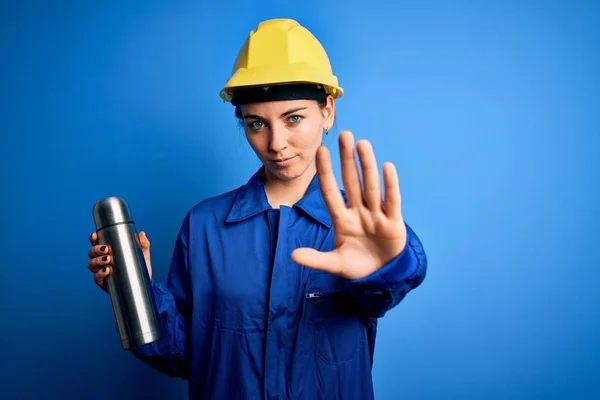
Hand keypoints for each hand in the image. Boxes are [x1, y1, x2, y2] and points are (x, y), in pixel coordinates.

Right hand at [87, 231, 151, 291]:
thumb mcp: (143, 254)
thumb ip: (143, 244)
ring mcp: (101, 271)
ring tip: (108, 259)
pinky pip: (97, 278)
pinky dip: (100, 273)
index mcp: (109, 251)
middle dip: (96, 249)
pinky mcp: (103, 282)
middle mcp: (102, 260)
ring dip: (97, 260)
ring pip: (91, 264)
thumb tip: (141, 234)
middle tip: (106, 249)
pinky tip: (107, 270)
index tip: (95, 235)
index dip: (93, 238)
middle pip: (92, 253)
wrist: (143, 283)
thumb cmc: (140, 266)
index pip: (97, 243)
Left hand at [291, 130, 406, 279]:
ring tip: (363, 144)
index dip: (325, 173)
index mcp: (342, 220)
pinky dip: (390, 185)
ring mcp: (376, 215)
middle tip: (344, 134)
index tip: (320, 151)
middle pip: (352, 182)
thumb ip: (315, 259)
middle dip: (347, 159)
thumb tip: (292, 255)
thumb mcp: (335, 264)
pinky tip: (387, 166)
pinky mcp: (393, 223)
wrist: (381, 275)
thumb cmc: (357, 264)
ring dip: (367, 166)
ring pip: (371, 187)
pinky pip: (392, 201)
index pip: (330, 192)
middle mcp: (358, 212)